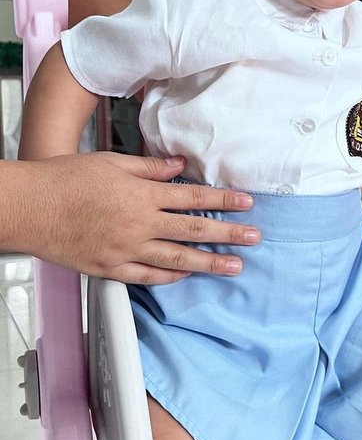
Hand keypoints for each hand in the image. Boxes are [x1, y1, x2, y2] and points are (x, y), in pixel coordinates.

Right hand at [15, 152, 259, 283]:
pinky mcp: (109, 268)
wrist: (29, 207)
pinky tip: (185, 275)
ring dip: (208, 263)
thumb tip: (180, 166)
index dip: (224, 200)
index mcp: (142, 194)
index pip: (194, 197)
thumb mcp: (112, 162)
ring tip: (233, 267)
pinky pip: (146, 276)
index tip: (247, 204)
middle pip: (193, 230)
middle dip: (228, 234)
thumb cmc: (67, 179)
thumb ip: (150, 168)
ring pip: (176, 259)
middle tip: (254, 239)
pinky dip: (169, 277)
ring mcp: (125, 250)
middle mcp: (139, 224)